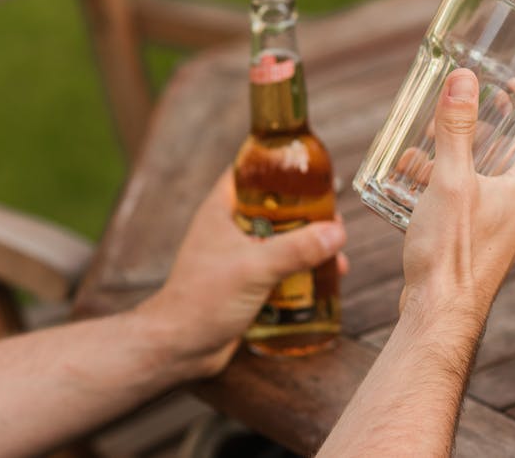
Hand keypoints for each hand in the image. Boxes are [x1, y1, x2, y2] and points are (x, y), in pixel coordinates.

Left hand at [135, 170, 346, 376]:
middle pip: (274, 209)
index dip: (277, 167)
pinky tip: (324, 282)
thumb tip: (336, 232)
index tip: (308, 170)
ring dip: (308, 248)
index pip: (248, 173)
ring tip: (336, 258)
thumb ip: (297, 249)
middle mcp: (229, 230)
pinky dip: (301, 273)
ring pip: (280, 241)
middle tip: (333, 220)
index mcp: (221, 211)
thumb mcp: (255, 268)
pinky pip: (279, 270)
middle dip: (306, 215)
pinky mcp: (245, 284)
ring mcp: (237, 257)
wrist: (178, 348)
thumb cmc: (203, 301)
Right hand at [400, 68, 514, 324]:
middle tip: (460, 106)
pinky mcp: (477, 242)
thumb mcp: (451, 180)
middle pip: (513, 151)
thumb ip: (457, 129)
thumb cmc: (452, 251)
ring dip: (460, 153)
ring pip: (486, 176)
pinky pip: (467, 200)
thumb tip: (465, 80)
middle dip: (486, 124)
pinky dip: (446, 182)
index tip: (508, 82)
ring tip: (428, 138)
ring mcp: (500, 227)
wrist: (439, 314)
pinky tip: (412, 179)